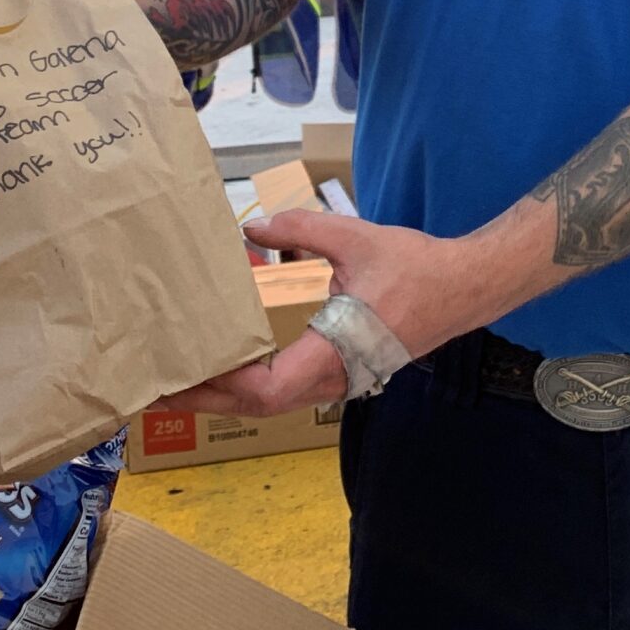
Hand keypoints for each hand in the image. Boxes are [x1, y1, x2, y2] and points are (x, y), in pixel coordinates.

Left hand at [160, 209, 484, 417]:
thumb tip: (255, 226)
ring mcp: (340, 377)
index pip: (270, 388)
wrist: (466, 286)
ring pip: (274, 399)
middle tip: (162, 386)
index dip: (226, 386)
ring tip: (188, 375)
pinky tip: (234, 357)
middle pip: (261, 404)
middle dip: (211, 397)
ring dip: (230, 392)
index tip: (188, 374)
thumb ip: (303, 229)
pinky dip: (254, 379)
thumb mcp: (358, 239)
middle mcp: (335, 376)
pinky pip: (289, 385)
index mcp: (337, 352)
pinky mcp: (343, 368)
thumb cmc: (417, 268)